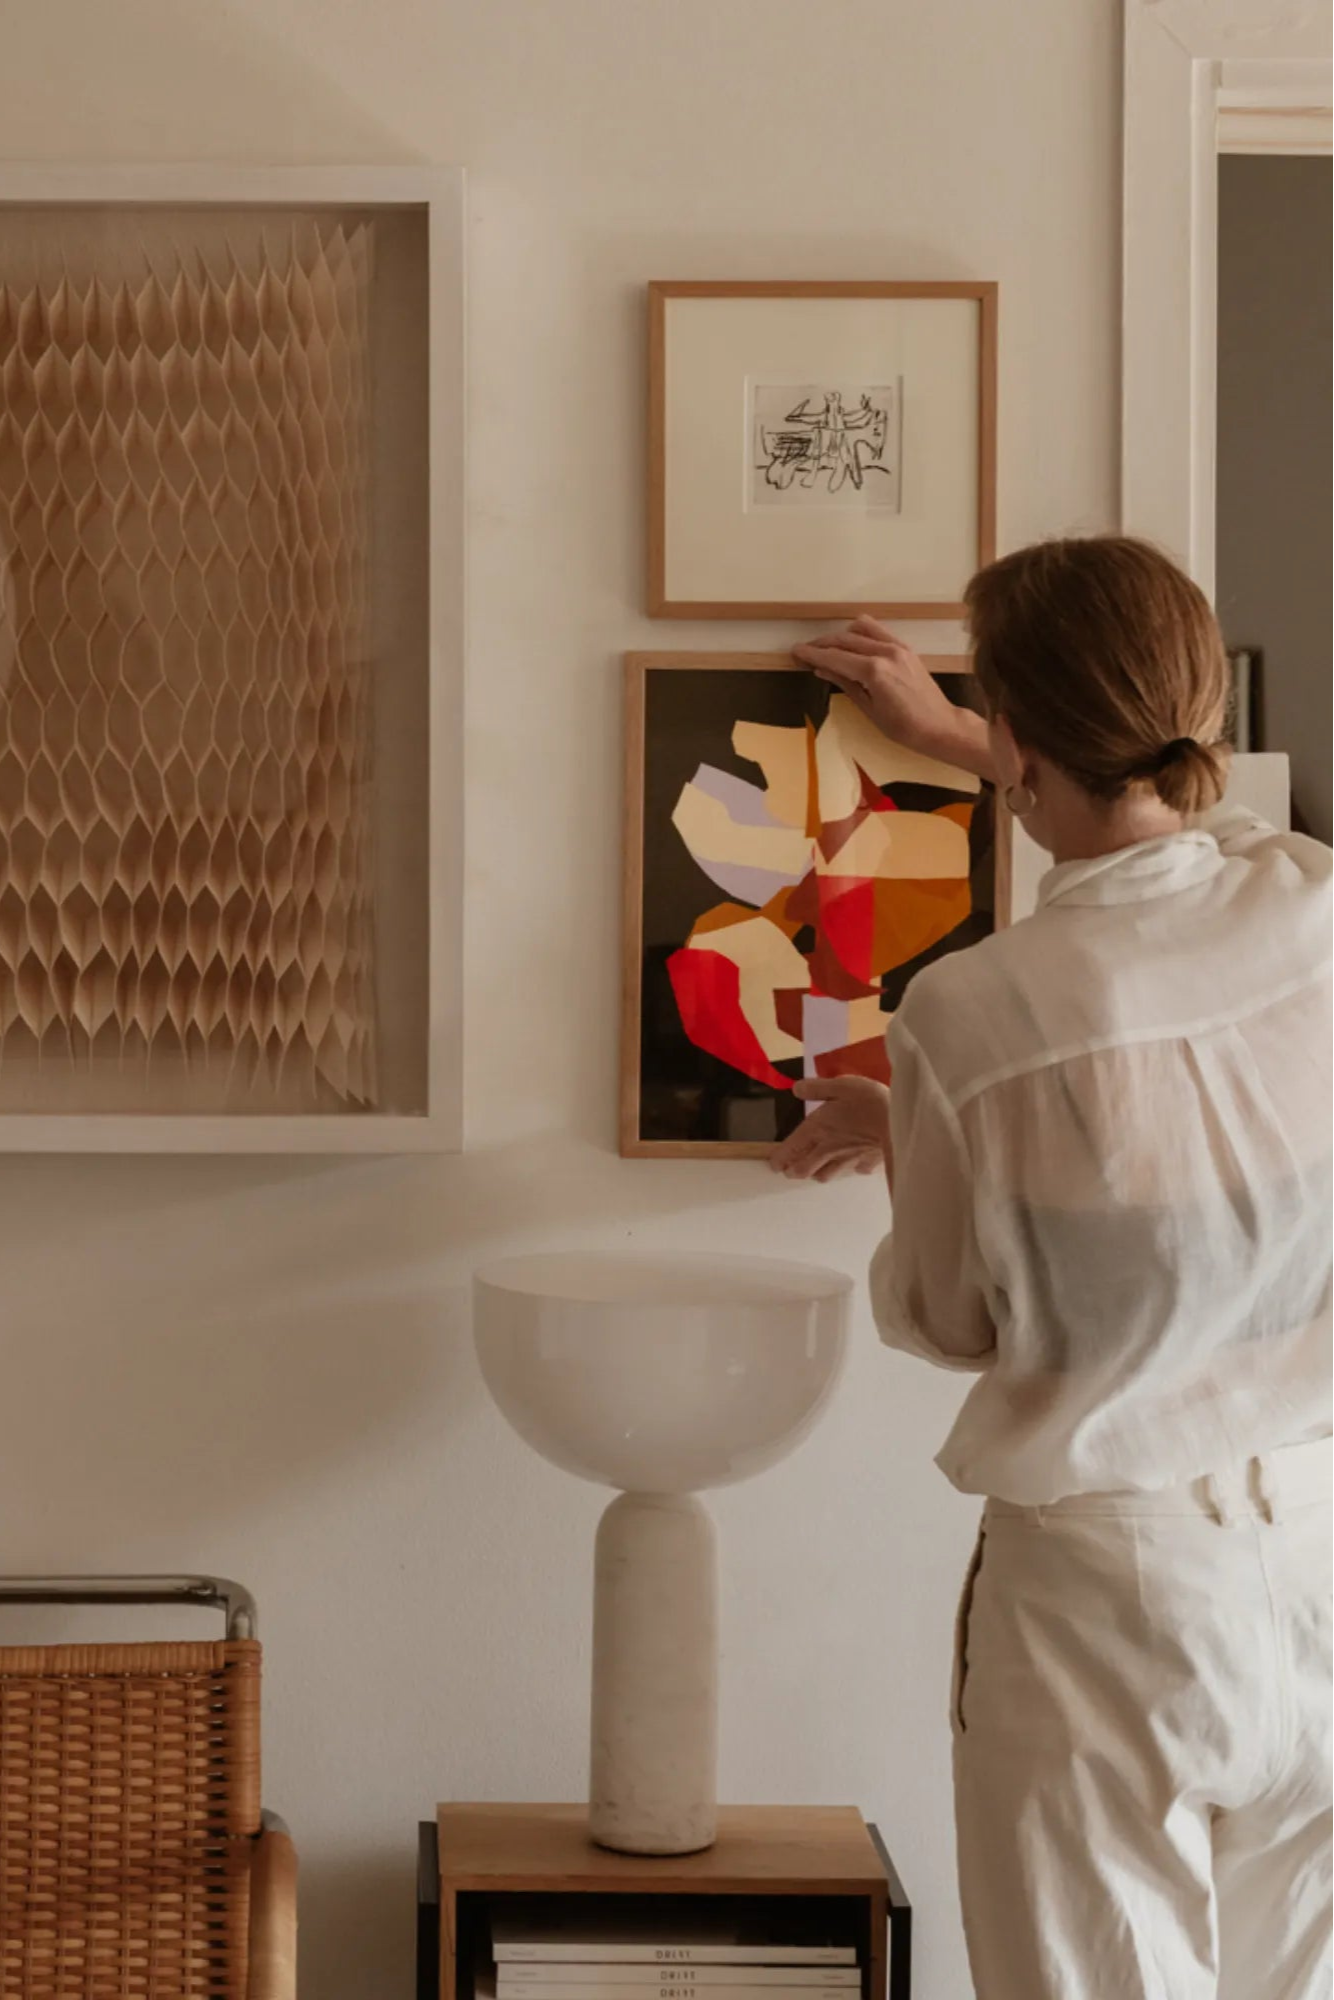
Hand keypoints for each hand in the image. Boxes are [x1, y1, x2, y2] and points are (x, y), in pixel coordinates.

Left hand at [770, 1076, 891, 1183]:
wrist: (900, 1122)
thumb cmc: (868, 1101)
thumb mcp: (841, 1085)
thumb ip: (817, 1088)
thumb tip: (795, 1088)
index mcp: (817, 1129)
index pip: (790, 1150)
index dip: (779, 1159)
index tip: (774, 1164)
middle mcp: (828, 1149)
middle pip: (804, 1170)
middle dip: (794, 1171)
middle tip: (790, 1170)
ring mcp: (848, 1159)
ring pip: (825, 1175)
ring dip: (817, 1173)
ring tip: (816, 1169)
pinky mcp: (867, 1163)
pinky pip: (855, 1170)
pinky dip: (851, 1168)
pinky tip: (855, 1163)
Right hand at [793, 618, 993, 779]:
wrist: (940, 725)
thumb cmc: (904, 727)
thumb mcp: (869, 709)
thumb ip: (845, 683)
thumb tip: (822, 669)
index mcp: (874, 671)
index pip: (835, 657)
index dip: (812, 654)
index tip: (795, 652)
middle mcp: (885, 653)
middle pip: (844, 640)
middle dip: (822, 645)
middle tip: (805, 651)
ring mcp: (897, 647)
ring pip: (860, 630)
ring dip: (840, 636)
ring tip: (828, 649)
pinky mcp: (905, 648)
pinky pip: (878, 632)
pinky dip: (861, 634)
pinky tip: (852, 644)